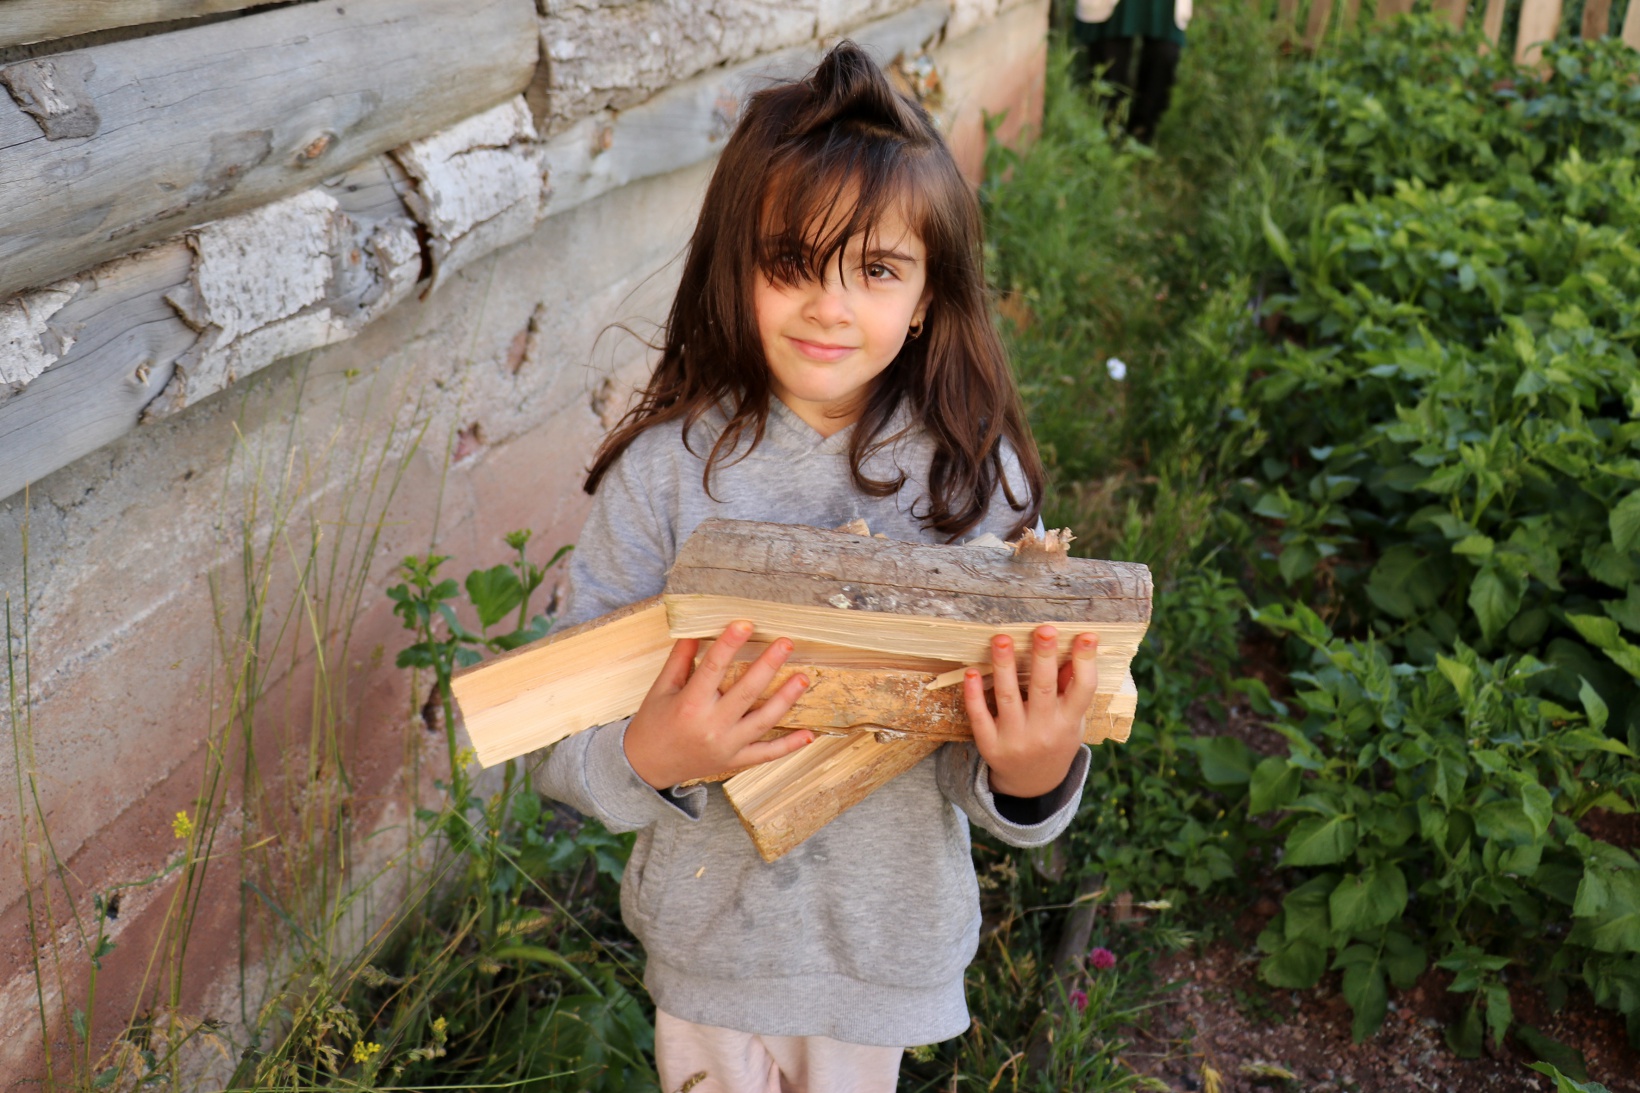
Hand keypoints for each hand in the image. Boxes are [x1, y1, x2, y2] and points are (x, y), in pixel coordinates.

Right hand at [623, 620, 813, 788]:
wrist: (646, 767)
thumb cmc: (653, 724)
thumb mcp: (661, 688)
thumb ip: (680, 659)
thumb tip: (696, 629)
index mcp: (689, 704)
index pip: (713, 668)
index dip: (730, 644)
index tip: (745, 623)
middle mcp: (711, 726)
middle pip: (746, 692)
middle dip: (768, 666)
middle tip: (786, 643)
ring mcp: (726, 746)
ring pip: (763, 722)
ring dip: (786, 700)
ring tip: (803, 678)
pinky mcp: (734, 761)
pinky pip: (766, 754)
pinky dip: (788, 746)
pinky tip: (809, 734)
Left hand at [962, 625, 1097, 798]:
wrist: (1031, 785)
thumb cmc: (1055, 742)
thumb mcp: (1072, 722)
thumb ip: (1071, 690)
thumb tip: (1070, 652)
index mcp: (1069, 722)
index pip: (1083, 689)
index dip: (1086, 661)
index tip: (1087, 635)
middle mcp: (1044, 731)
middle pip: (1044, 689)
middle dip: (1043, 657)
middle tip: (1044, 630)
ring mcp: (1015, 739)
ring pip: (1008, 697)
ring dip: (1004, 666)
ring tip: (1001, 639)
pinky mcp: (990, 745)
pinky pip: (980, 717)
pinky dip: (974, 695)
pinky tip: (972, 672)